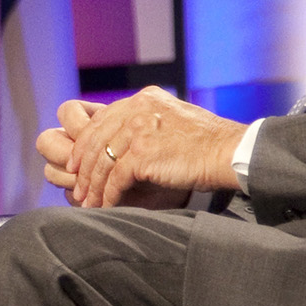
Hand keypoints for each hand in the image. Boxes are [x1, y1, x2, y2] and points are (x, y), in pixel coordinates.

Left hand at [40, 87, 246, 207]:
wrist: (229, 152)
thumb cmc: (207, 144)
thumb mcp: (173, 120)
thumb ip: (148, 123)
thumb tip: (124, 142)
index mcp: (144, 99)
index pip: (102, 120)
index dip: (85, 144)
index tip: (77, 164)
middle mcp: (138, 108)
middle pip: (95, 139)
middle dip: (83, 168)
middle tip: (77, 189)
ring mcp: (139, 129)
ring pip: (102, 161)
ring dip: (93, 186)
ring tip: (88, 202)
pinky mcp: (143, 153)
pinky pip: (115, 178)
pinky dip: (108, 195)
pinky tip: (106, 206)